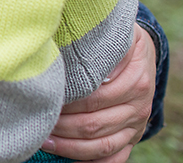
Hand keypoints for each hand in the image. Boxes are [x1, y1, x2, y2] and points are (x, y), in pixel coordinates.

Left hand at [42, 24, 155, 162]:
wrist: (144, 53)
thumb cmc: (118, 41)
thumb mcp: (115, 33)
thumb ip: (94, 41)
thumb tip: (64, 45)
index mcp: (135, 79)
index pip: (95, 97)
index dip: (68, 102)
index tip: (45, 99)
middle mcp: (139, 105)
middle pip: (95, 123)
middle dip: (63, 126)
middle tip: (38, 122)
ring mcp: (136, 125)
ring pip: (102, 145)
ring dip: (70, 147)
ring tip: (44, 141)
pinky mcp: (133, 137)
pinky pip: (114, 158)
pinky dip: (90, 162)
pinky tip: (67, 159)